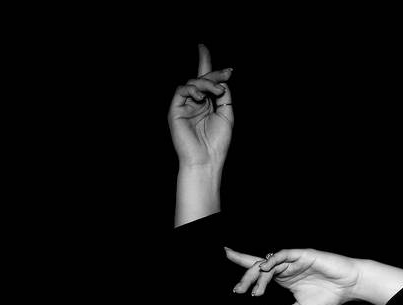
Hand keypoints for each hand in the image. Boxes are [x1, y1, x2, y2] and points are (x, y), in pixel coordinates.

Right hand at [168, 44, 233, 170]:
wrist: (206, 160)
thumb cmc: (217, 143)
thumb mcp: (226, 113)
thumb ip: (224, 95)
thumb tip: (221, 78)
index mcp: (206, 104)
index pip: (205, 80)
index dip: (205, 63)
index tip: (203, 47)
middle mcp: (195, 103)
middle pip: (201, 78)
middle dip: (214, 73)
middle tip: (227, 74)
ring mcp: (184, 106)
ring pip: (193, 82)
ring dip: (207, 83)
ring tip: (217, 92)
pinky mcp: (175, 110)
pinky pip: (181, 90)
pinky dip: (192, 89)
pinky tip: (201, 97)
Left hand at [225, 247, 361, 304]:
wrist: (350, 287)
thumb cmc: (328, 296)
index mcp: (283, 278)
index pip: (259, 272)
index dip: (244, 271)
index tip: (230, 277)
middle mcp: (285, 267)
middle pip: (259, 267)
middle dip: (245, 277)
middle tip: (237, 290)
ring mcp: (293, 260)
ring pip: (269, 263)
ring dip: (258, 276)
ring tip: (252, 290)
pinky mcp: (303, 254)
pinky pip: (284, 254)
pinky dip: (273, 260)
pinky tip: (265, 268)